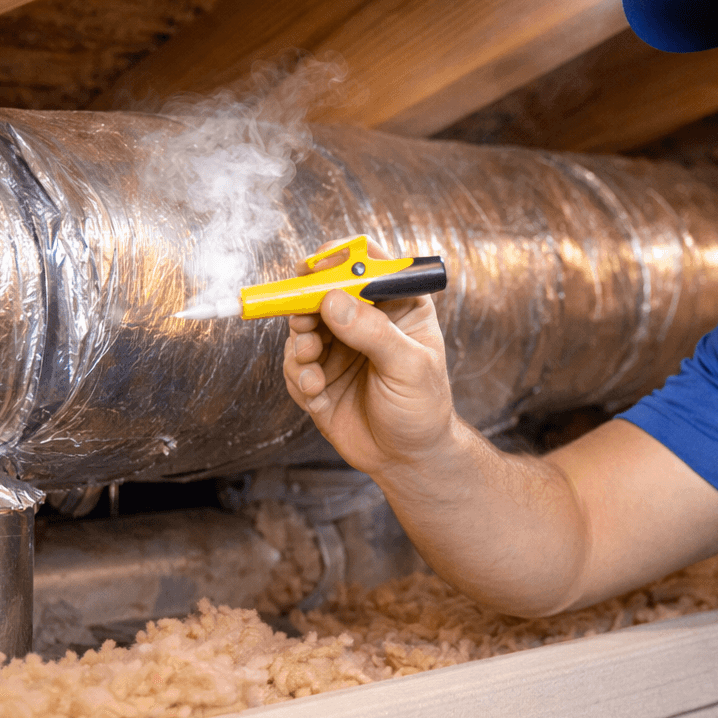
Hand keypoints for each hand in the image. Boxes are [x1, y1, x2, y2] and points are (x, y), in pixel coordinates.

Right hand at [281, 239, 455, 474]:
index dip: (339, 257)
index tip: (315, 268)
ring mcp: (338, 346)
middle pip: (322, 289)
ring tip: (312, 368)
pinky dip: (298, 376)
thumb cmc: (423, 408)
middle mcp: (364, 319)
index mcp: (397, 304)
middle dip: (305, 304)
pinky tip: (316, 393)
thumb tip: (332, 301)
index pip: (366, 263)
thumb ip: (373, 333)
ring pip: (301, 326)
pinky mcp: (317, 375)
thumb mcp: (410, 367)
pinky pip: (294, 364)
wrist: (408, 459)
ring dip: (300, 344)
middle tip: (303, 321)